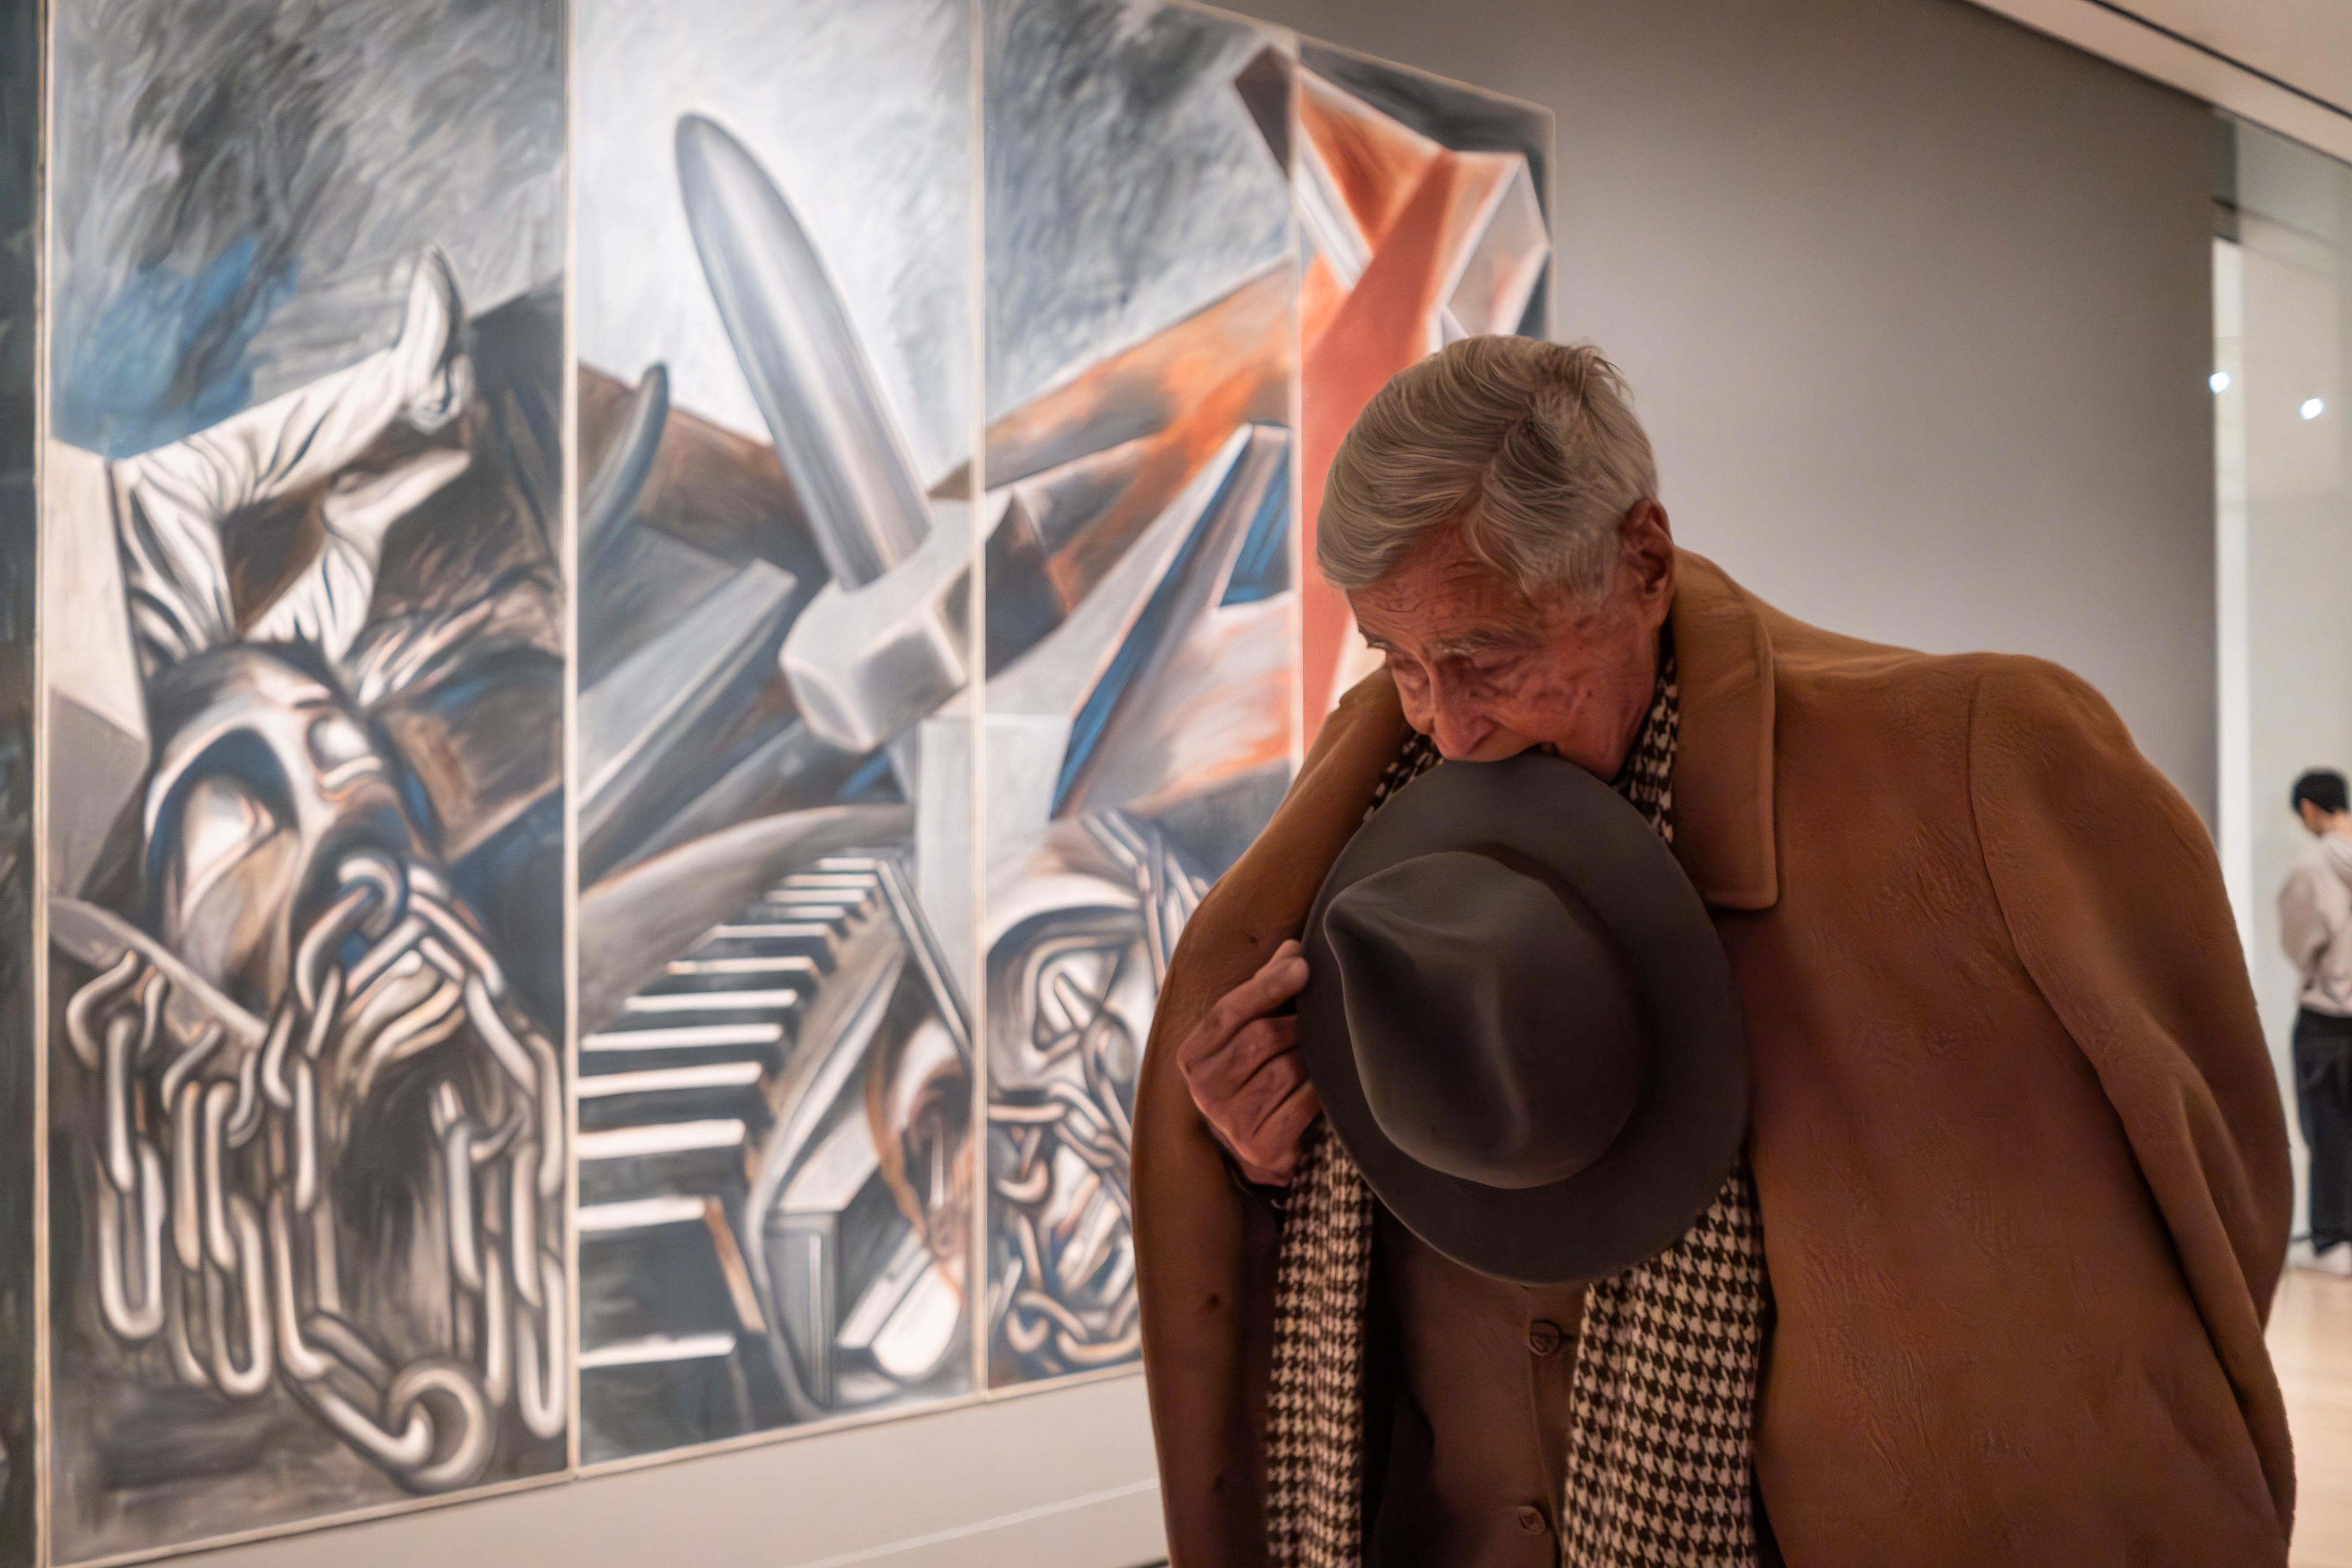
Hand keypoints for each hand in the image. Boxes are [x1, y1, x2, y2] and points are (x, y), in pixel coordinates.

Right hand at [1176, 939, 1318, 1185]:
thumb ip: (1264, 991)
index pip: (1228, 1011)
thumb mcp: (1246, 1033)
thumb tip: (1293, 949)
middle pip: (1261, 1038)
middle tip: (1318, 1018)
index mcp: (1193, 1055)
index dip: (1267, 985)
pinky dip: (1319, 1090)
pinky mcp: (1261, 1147)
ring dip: (1310, 1057)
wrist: (1256, 1147)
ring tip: (1318, 1054)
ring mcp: (1230, 1122)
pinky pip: (1303, 1103)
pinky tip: (1324, 1086)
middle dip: (1296, 1024)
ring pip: (1286, 1069)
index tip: (1303, 965)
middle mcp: (1204, 1089)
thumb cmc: (1253, 1077)